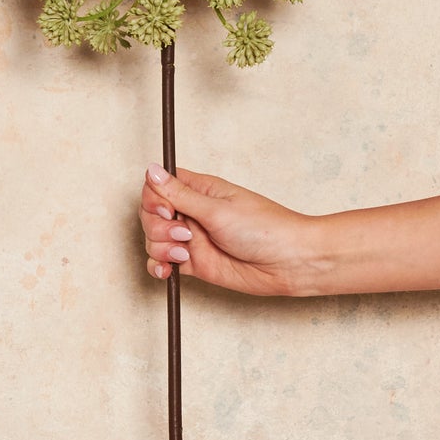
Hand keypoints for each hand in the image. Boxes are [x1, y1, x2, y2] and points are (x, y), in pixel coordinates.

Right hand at [138, 164, 316, 296]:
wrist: (287, 262)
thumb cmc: (265, 229)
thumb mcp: (217, 208)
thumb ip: (180, 194)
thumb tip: (152, 170)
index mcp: (200, 191)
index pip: (158, 186)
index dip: (154, 198)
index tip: (167, 209)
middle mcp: (193, 212)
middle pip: (152, 214)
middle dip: (157, 225)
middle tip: (183, 233)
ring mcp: (193, 239)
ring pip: (155, 239)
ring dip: (160, 247)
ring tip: (184, 253)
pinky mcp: (195, 263)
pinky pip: (164, 263)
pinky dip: (159, 266)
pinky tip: (167, 269)